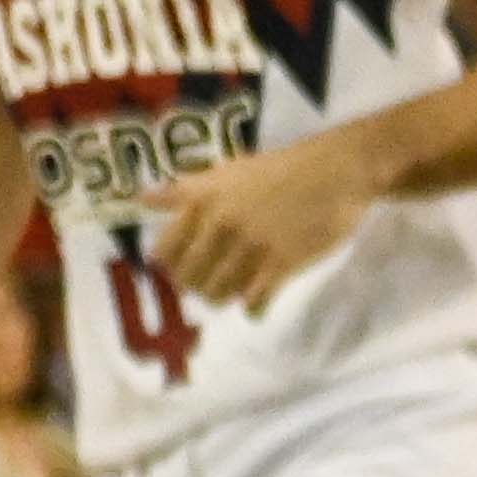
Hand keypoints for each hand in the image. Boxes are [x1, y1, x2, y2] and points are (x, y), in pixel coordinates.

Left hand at [153, 128, 392, 318]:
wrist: (334, 174)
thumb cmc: (279, 169)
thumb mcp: (226, 171)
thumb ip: (185, 190)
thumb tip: (142, 199)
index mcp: (203, 200)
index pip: (165, 250)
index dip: (169, 263)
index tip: (179, 265)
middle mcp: (220, 225)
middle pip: (188, 278)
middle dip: (195, 284)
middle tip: (210, 278)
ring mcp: (250, 248)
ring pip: (217, 294)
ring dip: (222, 295)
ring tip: (234, 285)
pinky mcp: (280, 266)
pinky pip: (252, 304)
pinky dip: (253, 307)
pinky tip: (259, 296)